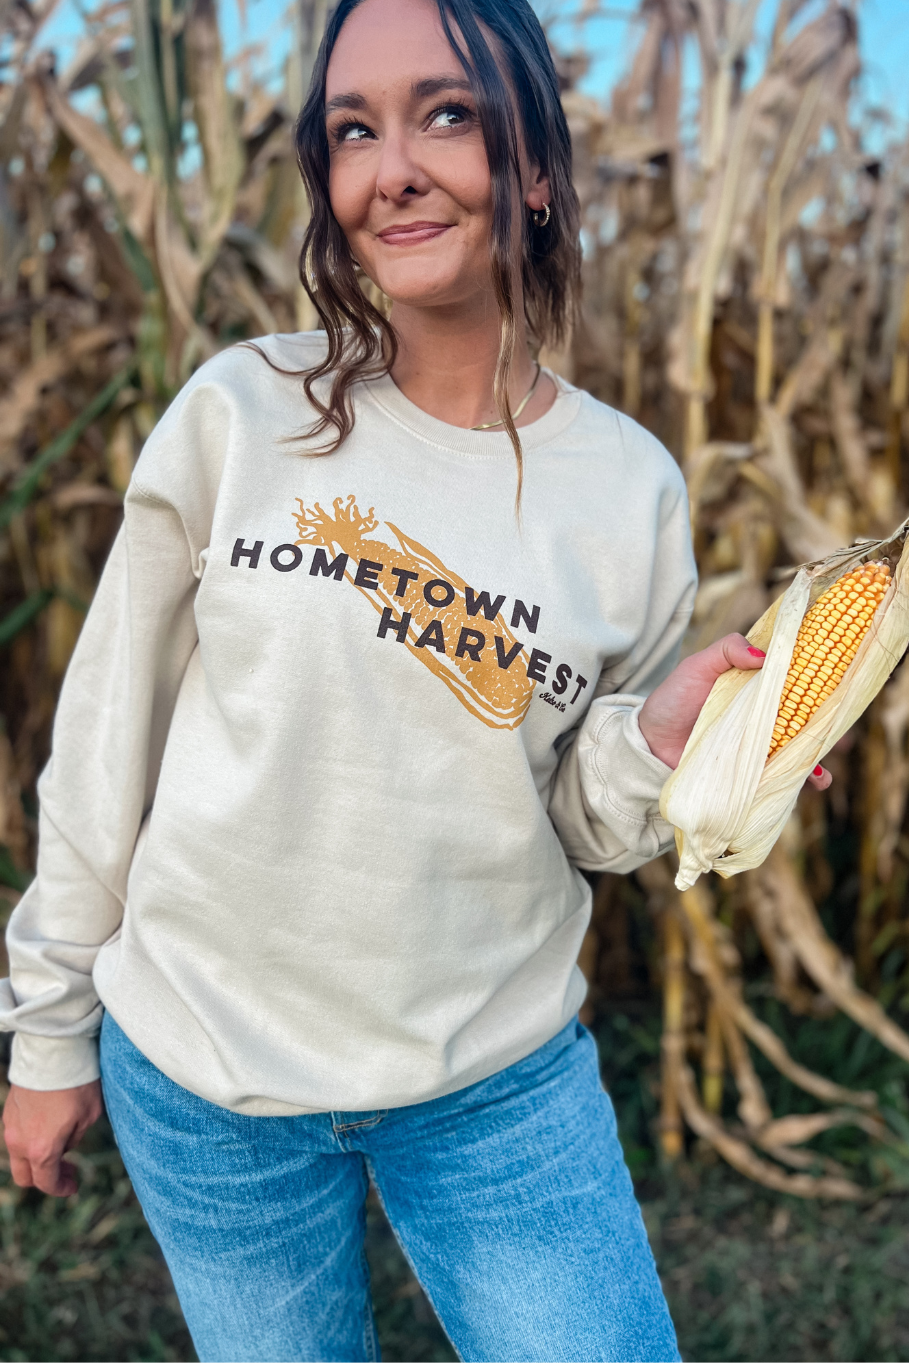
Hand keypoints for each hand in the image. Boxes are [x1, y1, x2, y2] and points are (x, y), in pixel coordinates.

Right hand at [3, 1080, 103, 1195]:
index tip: (73, 1186)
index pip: (47, 1182)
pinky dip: (29, 1140)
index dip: (61, 1188)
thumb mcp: (89, 1116)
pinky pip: (15, 1136)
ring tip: (59, 1144)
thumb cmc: (76, 1082)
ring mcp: (10, 1126)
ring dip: (36, 1158)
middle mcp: (20, 1142)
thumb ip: (75, 1138)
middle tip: (66, 1168)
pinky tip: (47, 1126)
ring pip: (18, 1156)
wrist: (53, 1050)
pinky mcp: (8, 1110)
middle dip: (45, 1178)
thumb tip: (65, 1144)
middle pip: (25, 1177)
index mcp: (41, 1150)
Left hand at [638, 632, 831, 788]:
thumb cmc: (672, 700)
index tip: (836, 673)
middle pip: (802, 713)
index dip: (813, 674)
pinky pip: (781, 773)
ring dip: (816, 752)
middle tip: (837, 721)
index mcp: (753, 685)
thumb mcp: (696, 667)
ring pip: (797, 745)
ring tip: (824, 760)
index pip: (790, 677)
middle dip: (824, 719)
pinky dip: (802, 778)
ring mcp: (758, 741)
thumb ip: (726, 651)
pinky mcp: (751, 768)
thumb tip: (764, 656)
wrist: (649, 745)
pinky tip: (815, 780)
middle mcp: (761, 713)